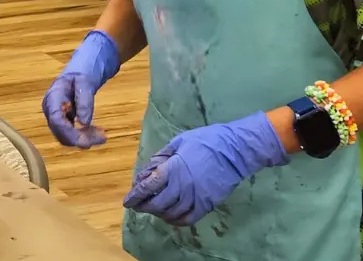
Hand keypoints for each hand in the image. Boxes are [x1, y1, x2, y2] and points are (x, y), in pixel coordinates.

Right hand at [42, 30, 120, 148]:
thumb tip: (84, 123)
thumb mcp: (86, 81)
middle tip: (102, 138)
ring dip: (83, 139)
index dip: (70, 134)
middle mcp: (50, 110)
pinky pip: (72, 133)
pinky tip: (97, 132)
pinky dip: (84, 136)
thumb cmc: (84, 69)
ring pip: (66, 137)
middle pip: (60, 133)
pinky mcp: (64, 120)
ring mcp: (56, 115)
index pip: (56, 121)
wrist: (85, 65)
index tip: (88, 141)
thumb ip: (84, 100)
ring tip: (102, 135)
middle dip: (80, 139)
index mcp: (52, 97)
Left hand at [123, 111, 289, 225]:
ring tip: (153, 209)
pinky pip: (187, 219)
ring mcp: (195, 198)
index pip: (148, 187)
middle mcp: (182, 187)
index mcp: (173, 169)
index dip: (135, 196)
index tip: (127, 201)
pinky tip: (170, 216)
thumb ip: (162, 157)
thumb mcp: (179, 141)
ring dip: (158, 213)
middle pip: (157, 204)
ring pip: (170, 213)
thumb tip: (149, 170)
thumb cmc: (206, 141)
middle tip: (137, 206)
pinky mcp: (207, 205)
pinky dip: (175, 220)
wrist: (235, 150)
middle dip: (143, 206)